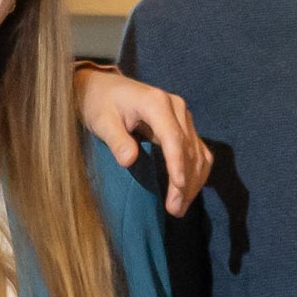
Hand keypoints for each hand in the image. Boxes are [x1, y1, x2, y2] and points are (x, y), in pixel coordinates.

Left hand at [74, 66, 209, 214]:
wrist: (102, 86)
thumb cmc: (99, 103)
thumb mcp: (101, 120)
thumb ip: (116, 139)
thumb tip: (129, 161)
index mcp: (156, 103)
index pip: (173, 138)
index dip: (177, 165)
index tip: (177, 188)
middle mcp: (176, 107)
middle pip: (189, 149)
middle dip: (185, 182)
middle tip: (175, 210)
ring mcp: (182, 116)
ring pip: (198, 152)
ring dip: (193, 182)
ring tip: (180, 208)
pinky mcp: (183, 125)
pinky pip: (198, 150)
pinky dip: (196, 173)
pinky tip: (188, 192)